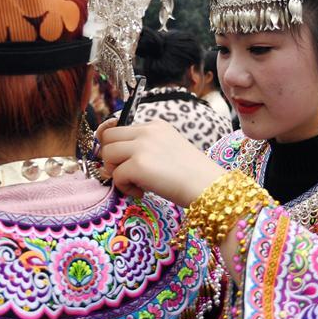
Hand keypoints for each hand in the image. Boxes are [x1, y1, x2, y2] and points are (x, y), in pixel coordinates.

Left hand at [99, 119, 223, 205]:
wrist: (210, 188)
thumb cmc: (192, 175)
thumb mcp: (167, 151)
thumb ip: (142, 149)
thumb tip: (110, 162)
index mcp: (155, 125)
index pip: (118, 127)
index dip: (115, 146)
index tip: (120, 161)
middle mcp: (147, 131)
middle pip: (107, 137)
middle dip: (110, 158)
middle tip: (126, 174)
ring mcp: (142, 147)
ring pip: (107, 154)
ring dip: (116, 172)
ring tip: (136, 183)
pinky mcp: (138, 165)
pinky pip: (116, 176)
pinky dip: (125, 188)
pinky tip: (142, 192)